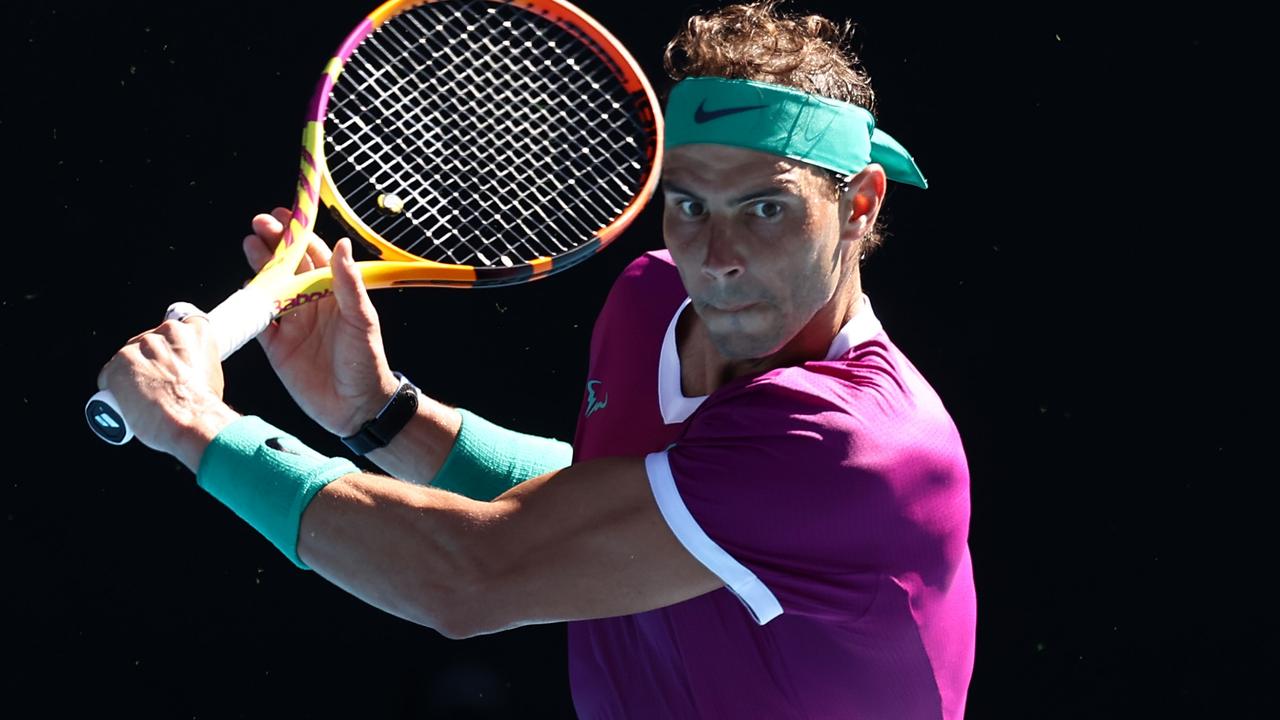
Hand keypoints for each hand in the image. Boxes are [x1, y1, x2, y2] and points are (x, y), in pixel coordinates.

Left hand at [97, 315, 240, 470]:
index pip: (177, 329)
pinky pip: (108, 376)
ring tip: (145, 399)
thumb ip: (199, 366)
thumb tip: (185, 376)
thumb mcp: (213, 375)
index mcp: (195, 331)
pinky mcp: (117, 366)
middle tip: (159, 386)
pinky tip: (127, 403)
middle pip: (148, 343)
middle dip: (149, 362)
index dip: (171, 347)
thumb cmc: (205, 407)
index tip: (171, 361)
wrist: (194, 423)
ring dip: (131, 375)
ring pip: (127, 359)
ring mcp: (139, 347)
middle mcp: (165, 332)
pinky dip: (114, 390)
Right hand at [242, 208, 398, 436]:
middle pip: (288, 267)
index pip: (314, 257)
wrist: (356, 408)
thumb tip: (341, 245)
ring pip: (271, 288)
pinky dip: (251, 304)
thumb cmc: (366, 363)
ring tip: (249, 243)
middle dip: (274, 243)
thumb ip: (348, 284)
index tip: (285, 216)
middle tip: (259, 223)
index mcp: (334, 294)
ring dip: (260, 267)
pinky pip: (259, 321)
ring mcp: (294, 324)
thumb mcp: (361, 320)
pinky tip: (244, 286)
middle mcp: (312, 305)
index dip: (299, 235)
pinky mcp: (278, 347)